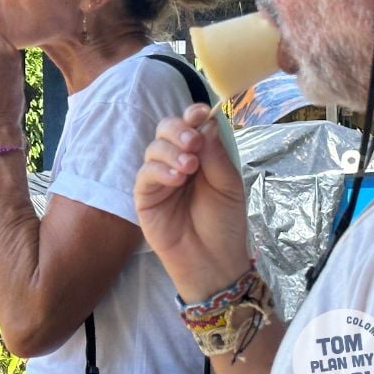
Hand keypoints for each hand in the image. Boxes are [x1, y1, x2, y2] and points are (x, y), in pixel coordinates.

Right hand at [133, 103, 250, 301]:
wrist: (214, 260)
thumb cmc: (225, 223)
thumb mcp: (229, 185)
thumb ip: (216, 155)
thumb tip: (207, 123)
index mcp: (200, 155)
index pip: (190, 126)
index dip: (191, 114)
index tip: (200, 113)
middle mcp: (177, 161)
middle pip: (166, 129)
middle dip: (178, 130)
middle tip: (193, 143)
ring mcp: (159, 178)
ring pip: (154, 148)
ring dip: (171, 151)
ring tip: (189, 167)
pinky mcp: (145, 196)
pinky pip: (145, 173)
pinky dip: (160, 170)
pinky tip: (177, 179)